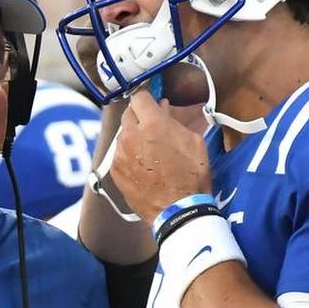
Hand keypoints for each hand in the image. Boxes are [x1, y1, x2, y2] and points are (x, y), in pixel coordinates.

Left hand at [111, 90, 211, 223]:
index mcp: (152, 124)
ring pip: (123, 134)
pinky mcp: (114, 171)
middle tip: (151, 124)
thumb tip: (162, 109)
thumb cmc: (191, 176)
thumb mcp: (193, 142)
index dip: (147, 98)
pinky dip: (128, 154)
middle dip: (139, 116)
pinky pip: (119, 153)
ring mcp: (119, 154)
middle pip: (128, 113)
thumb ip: (174, 121)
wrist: (178, 210)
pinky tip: (141, 164)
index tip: (151, 102)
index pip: (139, 97)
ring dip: (133, 135)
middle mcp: (131, 136)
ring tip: (148, 148)